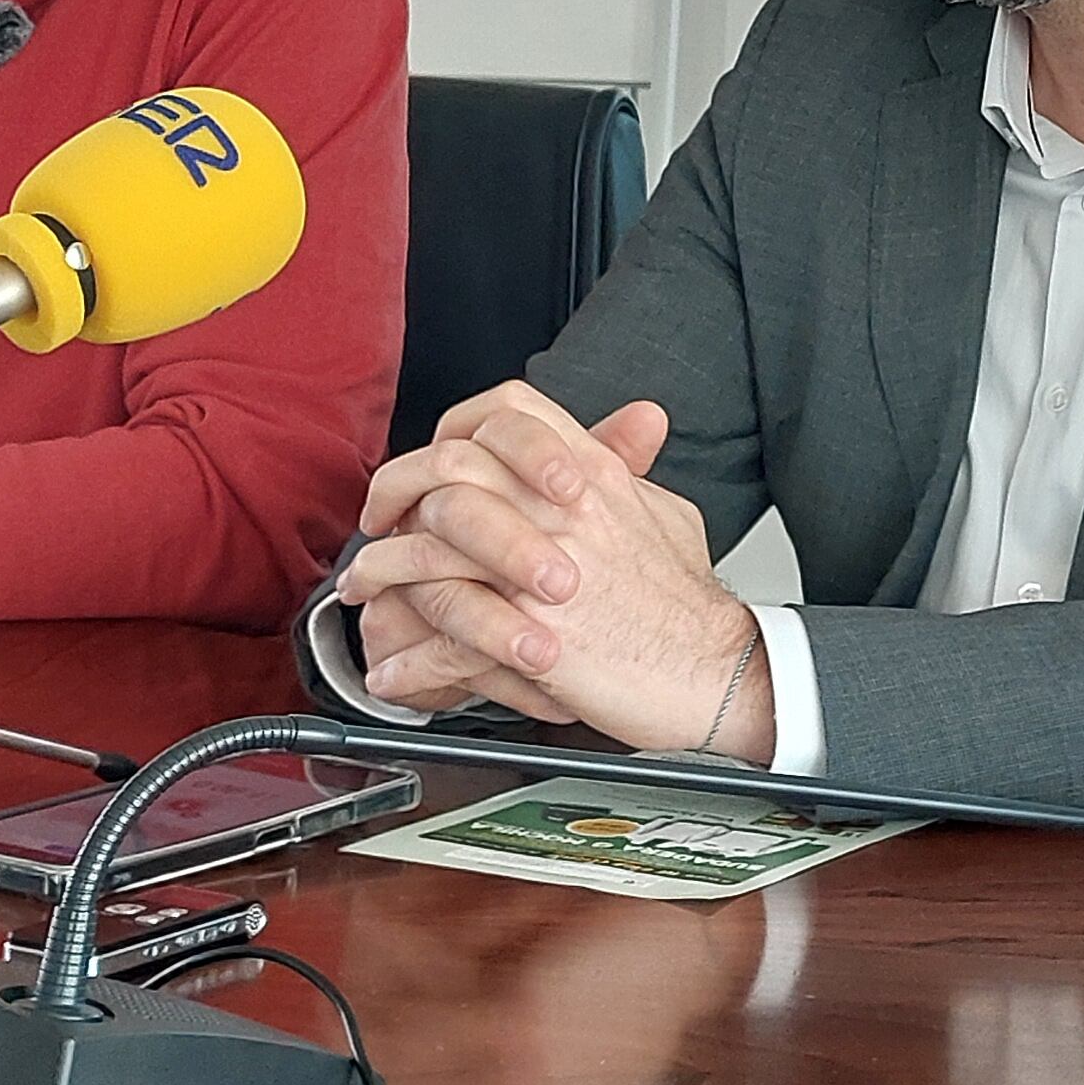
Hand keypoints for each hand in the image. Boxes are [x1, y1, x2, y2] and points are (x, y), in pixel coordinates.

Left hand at [339, 385, 771, 760]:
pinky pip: (444, 635)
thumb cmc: (689, 607)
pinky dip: (409, 659)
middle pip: (450, 467)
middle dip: (394, 492)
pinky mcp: (530, 637)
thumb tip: (620, 441)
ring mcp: (542, 572)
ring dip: (381, 571)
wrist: (718, 673)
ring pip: (430, 546)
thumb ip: (628, 473)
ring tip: (365, 592)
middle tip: (378, 521)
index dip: (453, 429)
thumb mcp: (666, 513)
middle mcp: (564, 510)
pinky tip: (393, 671)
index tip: (432, 464)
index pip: (506, 412)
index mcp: (593, 475)